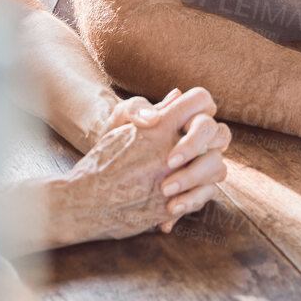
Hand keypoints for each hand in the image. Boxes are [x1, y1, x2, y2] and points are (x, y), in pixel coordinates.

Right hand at [43, 87, 230, 244]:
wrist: (84, 201)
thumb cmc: (101, 162)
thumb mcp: (122, 128)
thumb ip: (152, 113)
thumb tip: (177, 95)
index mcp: (159, 125)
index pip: (199, 100)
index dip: (202, 108)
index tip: (194, 120)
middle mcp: (171, 148)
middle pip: (216, 133)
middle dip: (212, 141)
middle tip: (200, 152)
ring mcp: (174, 177)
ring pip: (217, 167)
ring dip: (210, 171)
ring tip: (194, 176)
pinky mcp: (172, 204)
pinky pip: (203, 197)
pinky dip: (197, 198)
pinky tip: (180, 199)